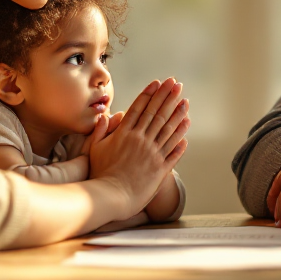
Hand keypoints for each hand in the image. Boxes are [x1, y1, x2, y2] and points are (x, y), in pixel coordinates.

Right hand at [88, 78, 190, 217]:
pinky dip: (181, 137)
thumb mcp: (94, 149)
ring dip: (178, 113)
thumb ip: (99, 130)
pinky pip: (173, 150)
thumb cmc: (99, 174)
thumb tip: (104, 115)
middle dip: (167, 96)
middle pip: (156, 113)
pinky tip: (186, 126)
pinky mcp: (160, 167)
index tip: (158, 83)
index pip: (139, 108)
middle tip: (176, 83)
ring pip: (168, 129)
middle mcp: (140, 140)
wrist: (111, 196)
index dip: (149, 94)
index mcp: (124, 134)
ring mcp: (152, 153)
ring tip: (185, 101)